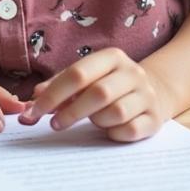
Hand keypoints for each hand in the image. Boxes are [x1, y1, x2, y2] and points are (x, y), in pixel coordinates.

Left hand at [18, 48, 173, 141]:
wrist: (154, 91)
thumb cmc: (108, 83)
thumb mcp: (86, 76)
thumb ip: (60, 84)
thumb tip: (35, 98)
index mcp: (112, 57)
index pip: (77, 74)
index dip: (53, 94)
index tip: (35, 111)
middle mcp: (132, 73)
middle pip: (98, 93)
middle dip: (71, 111)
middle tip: (54, 124)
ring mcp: (147, 96)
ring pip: (115, 113)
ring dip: (96, 121)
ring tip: (91, 120)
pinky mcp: (155, 119)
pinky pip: (130, 131)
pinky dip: (113, 133)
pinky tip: (109, 129)